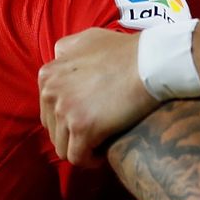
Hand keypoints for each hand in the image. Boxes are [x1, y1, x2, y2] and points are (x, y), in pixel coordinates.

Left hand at [39, 28, 156, 165]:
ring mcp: (65, 111)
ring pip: (63, 147)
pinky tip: (104, 154)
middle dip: (73, 134)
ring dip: (81, 149)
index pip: (49, 109)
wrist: (151, 62)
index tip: (90, 117)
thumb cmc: (126, 50)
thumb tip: (60, 56)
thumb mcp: (89, 38)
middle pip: (53, 130)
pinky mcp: (82, 129)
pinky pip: (77, 158)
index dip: (69, 116)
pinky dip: (90, 160)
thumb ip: (68, 48)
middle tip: (97, 132)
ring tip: (101, 144)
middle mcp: (50, 92)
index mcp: (48, 74)